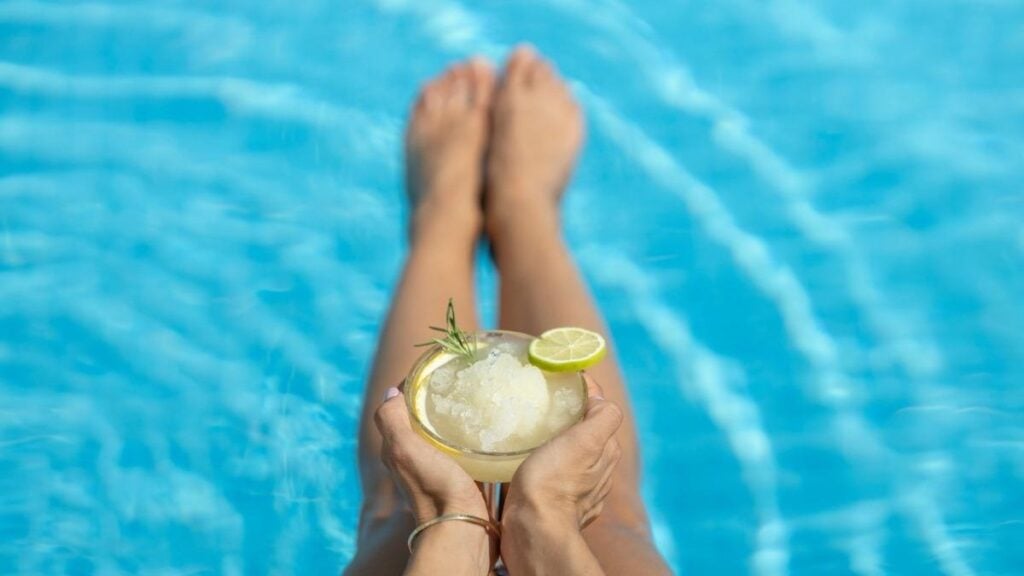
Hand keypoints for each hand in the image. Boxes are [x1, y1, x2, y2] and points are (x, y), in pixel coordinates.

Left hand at [374, 386, 487, 523]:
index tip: (434, 372)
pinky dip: (470, 437)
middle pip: (423, 422)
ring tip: (475, 399)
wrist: (462, 529)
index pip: (401, 410)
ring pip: (444, 436)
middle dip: (436, 401)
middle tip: (458, 381)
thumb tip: (391, 392)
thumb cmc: (433, 488)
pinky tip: (485, 429)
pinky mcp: (463, 479)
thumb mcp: (404, 449)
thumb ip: (392, 421)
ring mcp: (440, 471)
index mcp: (398, 451)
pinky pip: (464, 451)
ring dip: (455, 419)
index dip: (412, 389)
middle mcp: (415, 460)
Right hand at [505, 374, 622, 531]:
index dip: (583, 391)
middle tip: (543, 400)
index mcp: (607, 451)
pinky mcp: (560, 503)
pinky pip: (557, 473)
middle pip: (587, 430)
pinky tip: (532, 460)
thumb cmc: (554, 480)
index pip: (600, 409)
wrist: (533, 529)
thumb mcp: (584, 440)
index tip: (560, 379)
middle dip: (571, 414)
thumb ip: (602, 416)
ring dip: (558, 439)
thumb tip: (600, 396)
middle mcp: (600, 471)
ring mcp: (581, 490)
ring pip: (572, 453)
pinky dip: (549, 462)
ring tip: (533, 427)